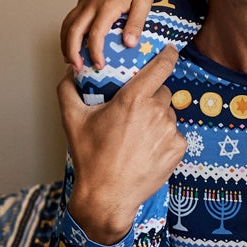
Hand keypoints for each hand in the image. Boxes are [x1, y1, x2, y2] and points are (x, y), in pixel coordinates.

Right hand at [59, 47, 185, 243]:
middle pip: (162, 92)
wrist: (107, 196)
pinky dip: (163, 139)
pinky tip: (146, 150)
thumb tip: (70, 70)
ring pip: (168, 114)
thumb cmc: (90, 157)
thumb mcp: (72, 120)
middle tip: (133, 114)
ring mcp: (170, 131)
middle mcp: (156, 112)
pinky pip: (174, 135)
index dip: (167, 55)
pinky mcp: (178, 149)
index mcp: (134, 99)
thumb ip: (68, 89)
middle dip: (151, 97)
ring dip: (156, 119)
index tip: (169, 50)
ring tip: (136, 137)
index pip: (161, 66)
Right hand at [61, 0, 154, 70]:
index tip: (99, 65)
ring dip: (65, 42)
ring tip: (70, 59)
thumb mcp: (144, 2)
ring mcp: (85, 0)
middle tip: (77, 67)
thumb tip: (129, 44)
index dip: (95, 52)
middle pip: (73, 30)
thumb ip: (136, 23)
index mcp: (107, 5)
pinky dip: (68, 32)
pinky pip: (71, 17)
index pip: (96, 34)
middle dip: (72, 51)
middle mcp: (91, 3)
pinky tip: (73, 42)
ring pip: (67, 23)